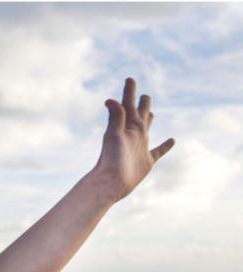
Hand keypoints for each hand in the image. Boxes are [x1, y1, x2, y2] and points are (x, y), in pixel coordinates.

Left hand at [94, 78, 174, 201]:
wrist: (110, 183)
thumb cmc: (110, 160)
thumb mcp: (113, 135)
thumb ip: (115, 117)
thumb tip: (109, 100)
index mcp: (127, 126)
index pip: (128, 105)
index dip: (129, 92)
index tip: (130, 78)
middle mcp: (134, 135)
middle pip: (139, 114)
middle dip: (141, 103)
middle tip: (143, 94)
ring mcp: (140, 148)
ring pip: (147, 129)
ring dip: (149, 120)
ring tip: (152, 112)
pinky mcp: (146, 162)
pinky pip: (158, 151)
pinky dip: (165, 146)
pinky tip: (172, 140)